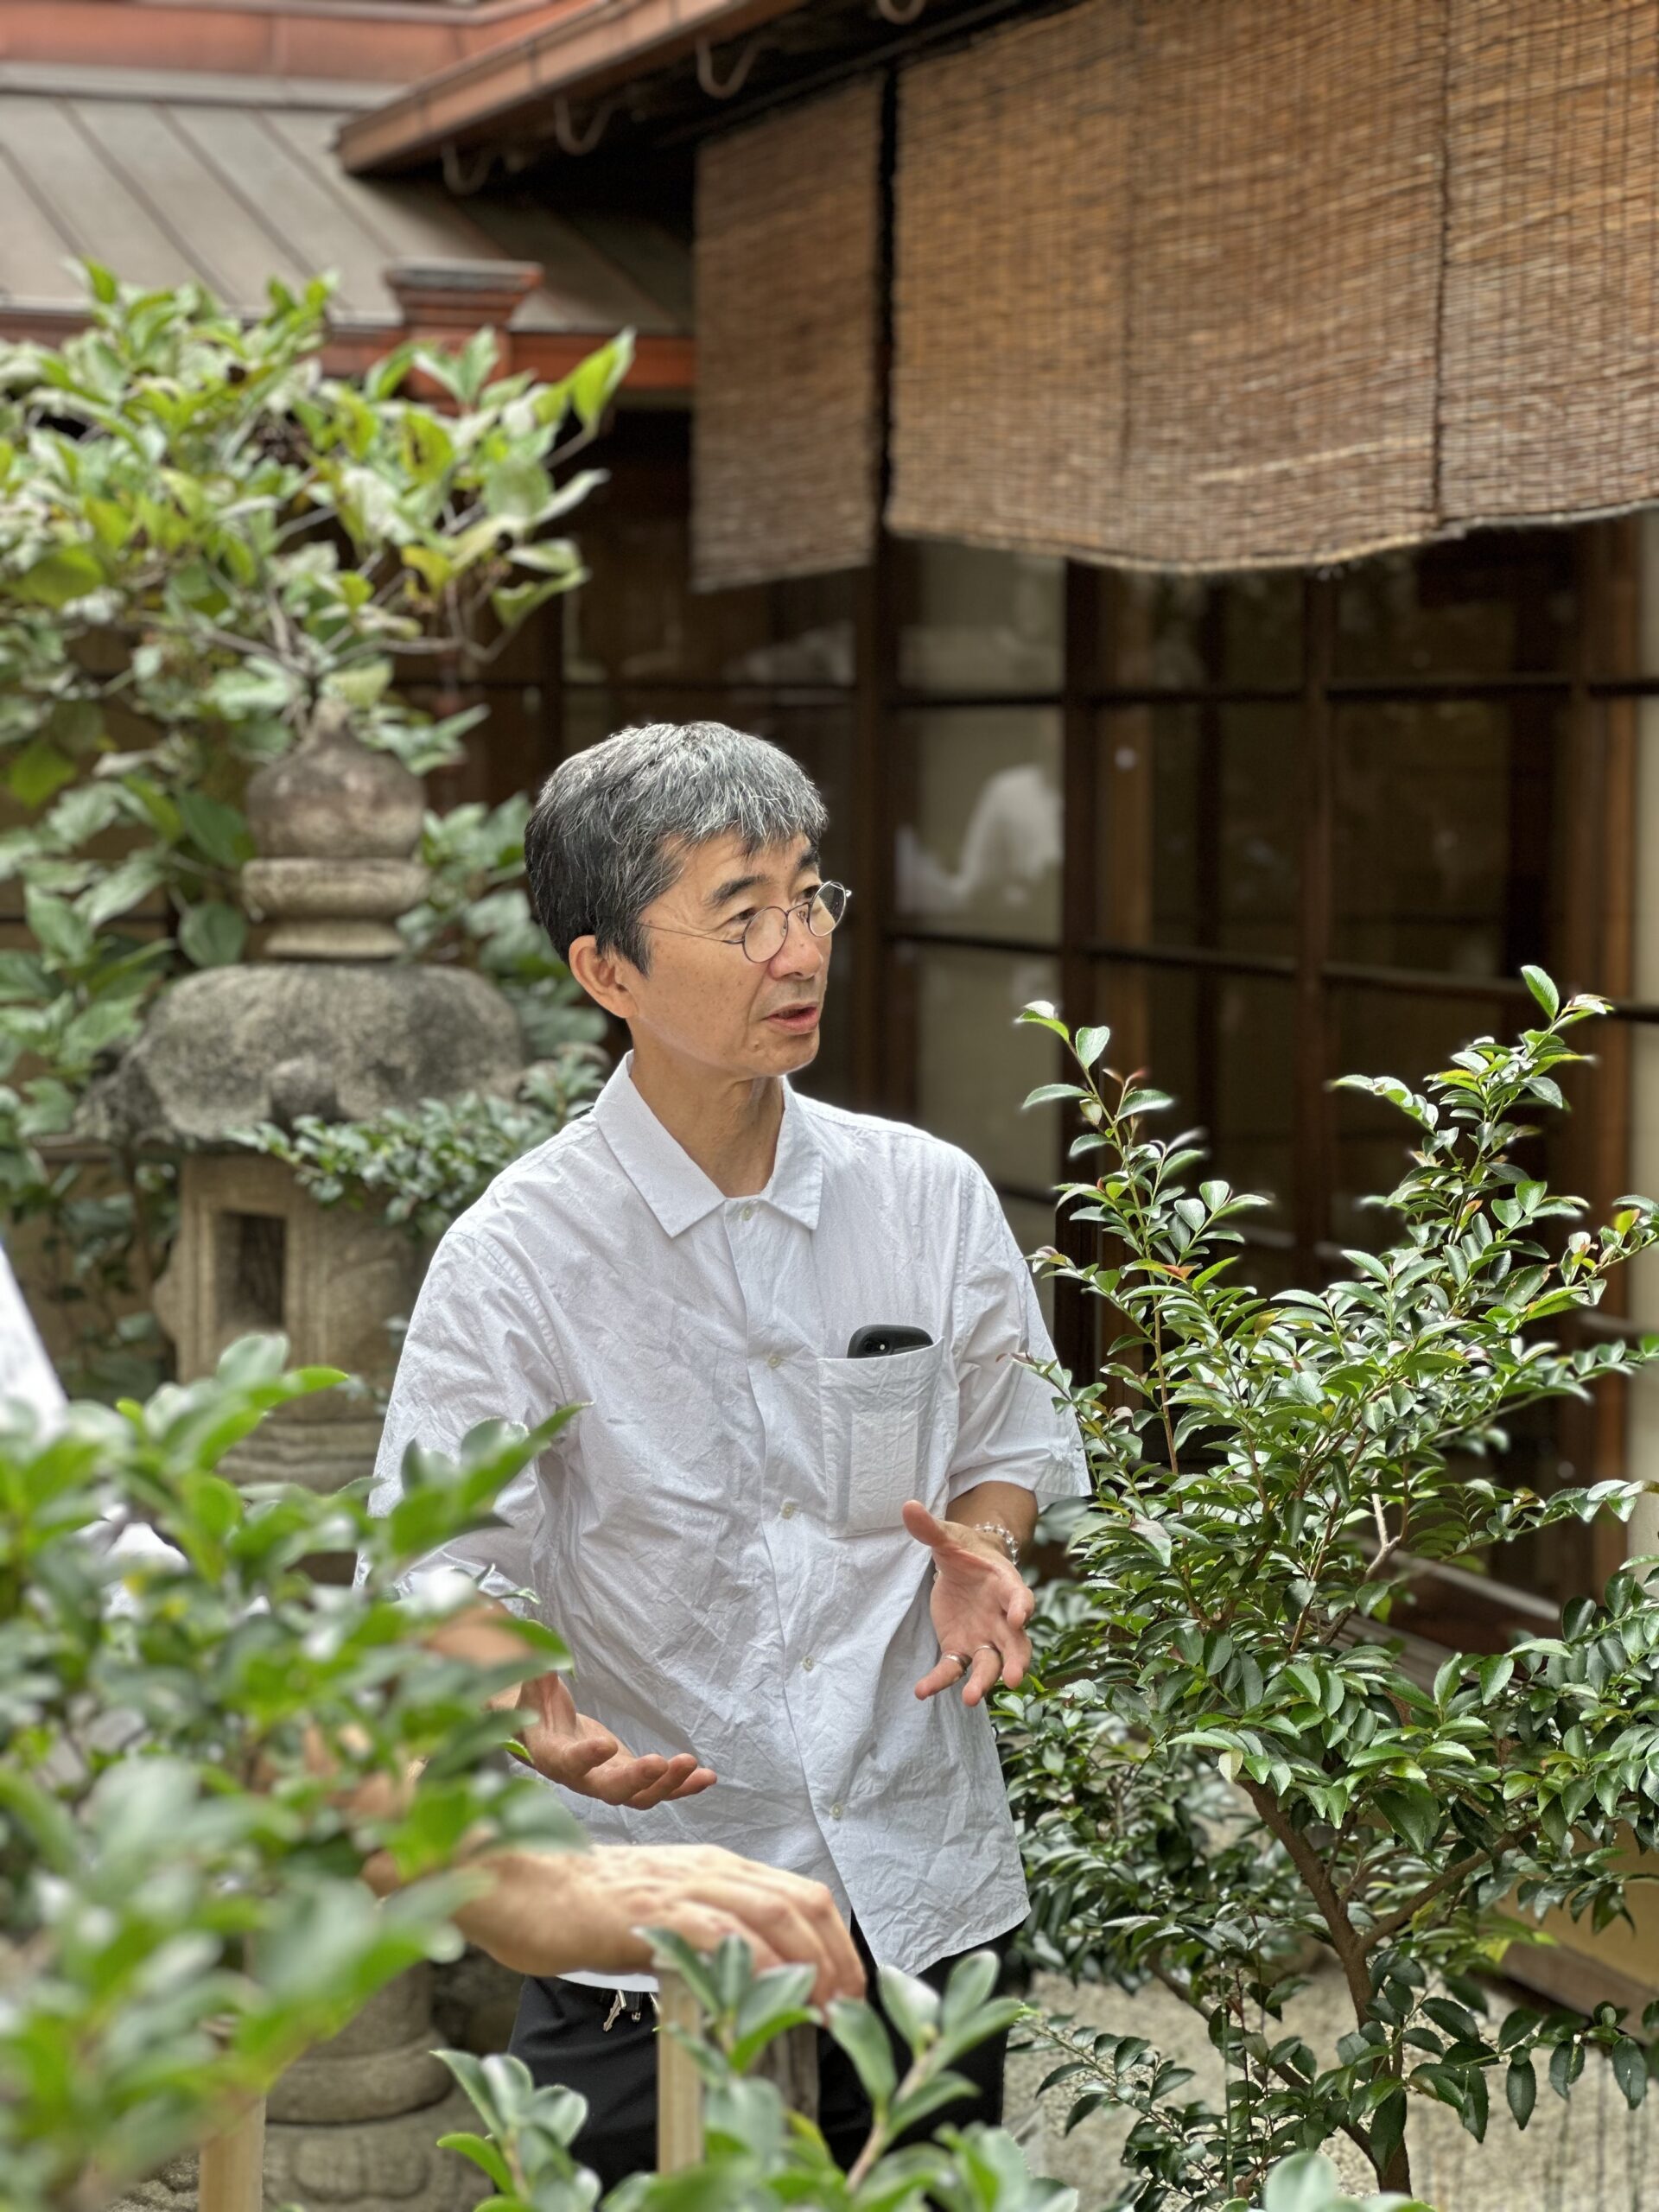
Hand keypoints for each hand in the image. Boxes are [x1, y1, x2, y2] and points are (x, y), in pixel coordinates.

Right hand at [511, 1672, 716, 1807]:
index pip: (571, 1762)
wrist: (544, 1737)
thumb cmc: (536, 1709)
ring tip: (694, 1766)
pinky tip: (707, 1777)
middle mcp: (583, 1779)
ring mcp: (609, 1783)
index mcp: (554, 1757)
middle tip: (661, 1762)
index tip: (607, 1744)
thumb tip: (535, 1631)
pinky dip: (683, 1786)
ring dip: (668, 1784)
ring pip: (640, 1796)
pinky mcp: (630, 1780)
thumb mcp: (533, 1688)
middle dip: (638, 1779)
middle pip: (611, 1791)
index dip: (587, 1757)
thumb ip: (539, 1671)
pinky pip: (658, 1789)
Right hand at [561, 1845, 864, 2005]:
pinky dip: (750, 1959)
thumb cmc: (588, 1911)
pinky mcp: (650, 1910)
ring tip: (818, 2006)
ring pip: (769, 1911)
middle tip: (845, 2005)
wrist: (524, 1888)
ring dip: (806, 1961)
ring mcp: (681, 1886)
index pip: (798, 1895)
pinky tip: (764, 1988)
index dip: (834, 1941)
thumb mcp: (662, 1918)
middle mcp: (709, 1869)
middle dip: (834, 1955)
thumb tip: (747, 1977)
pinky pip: (715, 1929)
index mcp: (715, 1868)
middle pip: (798, 1902)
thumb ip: (703, 1934)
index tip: (846, 1989)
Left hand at [903, 1500, 1033, 1706]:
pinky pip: (954, 1668)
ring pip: (990, 1664)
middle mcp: (1002, 1618)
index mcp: (1005, 1585)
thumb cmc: (964, 1551)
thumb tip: (908, 1506)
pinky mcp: (961, 1648)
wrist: (961, 1566)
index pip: (1019, 1596)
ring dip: (983, 1682)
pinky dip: (940, 1681)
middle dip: (1016, 1661)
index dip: (1022, 1606)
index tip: (1021, 1616)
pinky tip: (922, 1691)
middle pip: (1015, 1643)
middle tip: (1012, 1679)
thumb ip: (930, 1528)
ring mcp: (984, 1637)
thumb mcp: (948, 1537)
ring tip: (970, 1698)